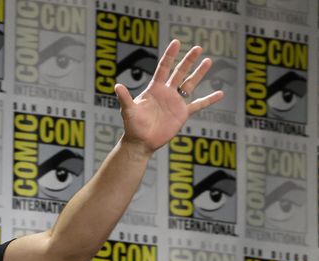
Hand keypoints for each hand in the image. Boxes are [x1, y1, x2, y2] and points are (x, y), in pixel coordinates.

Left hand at [116, 40, 224, 155]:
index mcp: (155, 89)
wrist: (141, 142)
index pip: (163, 68)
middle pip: (179, 72)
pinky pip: (198, 105)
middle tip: (198, 47)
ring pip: (190, 84)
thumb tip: (116, 86)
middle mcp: (166, 92)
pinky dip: (209, 99)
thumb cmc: (132, 126)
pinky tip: (220, 93)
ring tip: (209, 61)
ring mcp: (175, 102)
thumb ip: (125, 98)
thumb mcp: (128, 111)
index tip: (176, 42)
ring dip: (199, 73)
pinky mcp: (182, 114)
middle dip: (188, 60)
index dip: (170, 55)